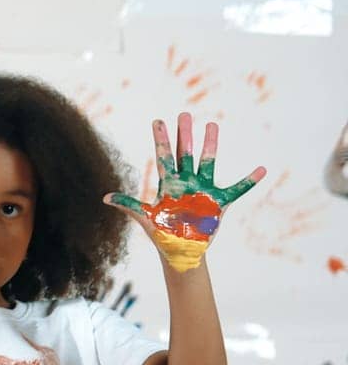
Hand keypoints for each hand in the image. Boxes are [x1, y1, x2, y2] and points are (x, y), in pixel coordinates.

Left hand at [105, 112, 264, 271]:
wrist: (179, 251)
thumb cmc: (162, 234)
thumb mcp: (145, 218)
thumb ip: (128, 205)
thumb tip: (104, 198)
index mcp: (169, 185)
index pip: (163, 157)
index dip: (160, 139)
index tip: (158, 121)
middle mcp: (186, 182)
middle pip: (184, 153)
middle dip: (184, 134)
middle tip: (185, 114)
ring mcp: (203, 190)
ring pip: (207, 162)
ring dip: (210, 145)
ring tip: (212, 125)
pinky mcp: (218, 203)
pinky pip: (237, 190)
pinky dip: (249, 181)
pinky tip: (261, 169)